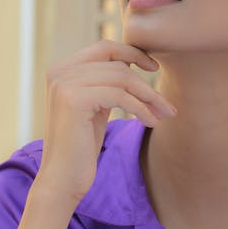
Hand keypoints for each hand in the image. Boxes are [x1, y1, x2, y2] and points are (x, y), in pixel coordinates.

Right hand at [34, 40, 175, 203]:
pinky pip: (120, 95)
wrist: (62, 180)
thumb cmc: (82, 144)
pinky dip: (141, 108)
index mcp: (63, 69)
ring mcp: (64, 83)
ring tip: (164, 114)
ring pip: (122, 78)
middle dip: (146, 84)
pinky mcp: (73, 99)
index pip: (105, 47)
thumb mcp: (97, 104)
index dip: (133, 53)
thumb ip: (107, 80)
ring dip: (149, 97)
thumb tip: (138, 59)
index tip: (154, 67)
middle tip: (167, 106)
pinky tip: (152, 122)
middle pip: (117, 65)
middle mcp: (60, 71)